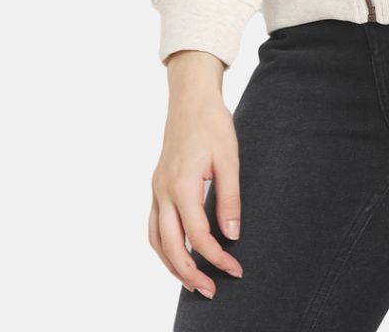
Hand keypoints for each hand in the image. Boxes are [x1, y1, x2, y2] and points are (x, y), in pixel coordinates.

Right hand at [149, 51, 243, 298]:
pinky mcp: (156, 187)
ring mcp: (156, 189)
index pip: (199, 235)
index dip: (217, 257)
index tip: (235, 269)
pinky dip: (163, 247)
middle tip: (211, 290)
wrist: (190, 99)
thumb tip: (232, 235)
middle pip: (170, 246)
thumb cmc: (212, 125)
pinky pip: (153, 226)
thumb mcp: (229, 159)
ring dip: (172, 265)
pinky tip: (178, 254)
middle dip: (190, 273)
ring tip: (193, 281)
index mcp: (182, 185)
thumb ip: (230, 198)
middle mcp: (163, 191)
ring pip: (156, 240)